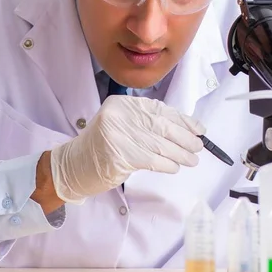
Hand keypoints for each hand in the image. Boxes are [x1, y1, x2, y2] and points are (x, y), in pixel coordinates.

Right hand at [50, 96, 205, 202]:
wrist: (72, 167)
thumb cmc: (102, 148)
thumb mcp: (123, 126)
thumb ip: (147, 123)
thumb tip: (185, 129)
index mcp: (123, 104)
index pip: (159, 109)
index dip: (183, 120)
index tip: (199, 129)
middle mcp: (120, 115)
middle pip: (162, 126)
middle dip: (185, 138)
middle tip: (199, 147)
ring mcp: (118, 134)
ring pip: (160, 144)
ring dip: (180, 153)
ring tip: (192, 159)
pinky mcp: (120, 155)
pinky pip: (152, 159)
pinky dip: (167, 164)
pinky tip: (175, 167)